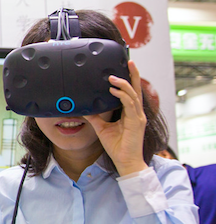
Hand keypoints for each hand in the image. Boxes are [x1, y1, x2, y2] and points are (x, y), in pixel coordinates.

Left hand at [83, 60, 147, 176]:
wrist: (125, 162)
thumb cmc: (117, 147)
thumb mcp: (102, 128)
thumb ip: (95, 117)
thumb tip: (84, 108)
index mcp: (130, 113)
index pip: (131, 92)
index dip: (129, 80)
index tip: (124, 68)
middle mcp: (136, 113)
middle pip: (136, 89)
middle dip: (133, 74)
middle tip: (129, 61)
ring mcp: (138, 117)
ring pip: (133, 95)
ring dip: (123, 84)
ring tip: (113, 77)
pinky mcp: (136, 123)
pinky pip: (130, 105)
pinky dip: (122, 96)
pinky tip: (114, 90)